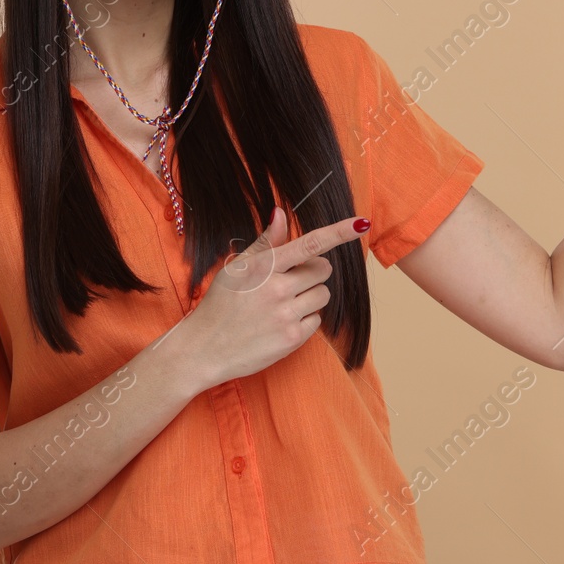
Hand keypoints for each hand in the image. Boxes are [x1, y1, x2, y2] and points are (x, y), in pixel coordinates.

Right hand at [175, 206, 368, 386]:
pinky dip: (305, 320)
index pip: (310, 244)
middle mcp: (277, 289)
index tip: (361, 222)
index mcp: (264, 266)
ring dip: (310, 296)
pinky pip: (317, 320)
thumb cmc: (219, 304)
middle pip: (323, 269)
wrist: (203, 349)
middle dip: (313, 272)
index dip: (338, 232)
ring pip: (323, 295)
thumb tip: (281, 213)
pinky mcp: (292, 339)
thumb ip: (265, 243)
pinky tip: (282, 322)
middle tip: (290, 280)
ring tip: (282, 304)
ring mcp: (286, 315)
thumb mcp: (236, 268)